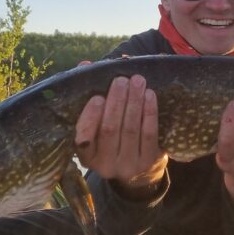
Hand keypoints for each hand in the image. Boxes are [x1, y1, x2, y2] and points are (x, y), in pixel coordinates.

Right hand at [75, 74, 167, 197]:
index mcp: (87, 157)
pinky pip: (149, 134)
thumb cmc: (111, 138)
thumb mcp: (96, 124)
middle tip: (121, 80)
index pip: (84, 139)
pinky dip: (149, 112)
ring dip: (134, 102)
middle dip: (116, 102)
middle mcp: (105, 165)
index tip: (97, 97)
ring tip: (137, 81)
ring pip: (130, 129)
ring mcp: (128, 166)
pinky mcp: (148, 162)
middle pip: (110, 130)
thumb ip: (88, 96)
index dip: (90, 118)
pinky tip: (149, 95)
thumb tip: (84, 65)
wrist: (137, 169)